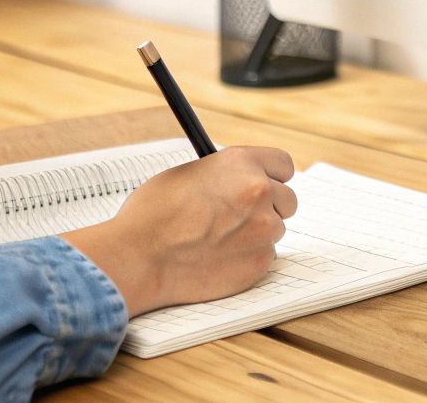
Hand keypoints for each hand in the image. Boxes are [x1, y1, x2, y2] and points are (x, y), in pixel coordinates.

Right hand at [62, 146, 297, 314]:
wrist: (140, 257)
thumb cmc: (152, 214)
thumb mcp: (188, 174)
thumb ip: (223, 176)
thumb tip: (235, 182)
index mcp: (241, 163)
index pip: (283, 164)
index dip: (273, 176)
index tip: (266, 184)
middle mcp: (260, 192)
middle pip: (287, 200)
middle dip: (268, 207)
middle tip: (241, 217)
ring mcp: (263, 229)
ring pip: (275, 230)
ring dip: (256, 234)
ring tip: (220, 240)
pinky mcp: (260, 262)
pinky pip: (265, 257)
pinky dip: (248, 258)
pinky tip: (219, 259)